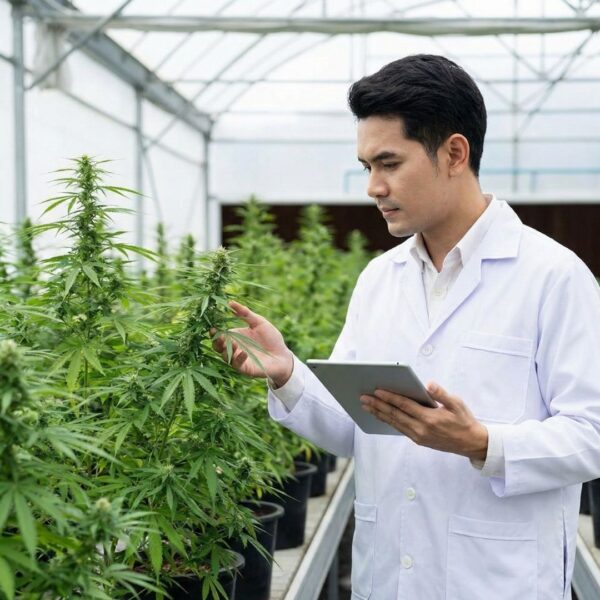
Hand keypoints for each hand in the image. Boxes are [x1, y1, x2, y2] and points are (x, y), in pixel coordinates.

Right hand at [211, 301, 293, 385]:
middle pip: (218, 347)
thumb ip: (245, 313)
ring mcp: (238, 359)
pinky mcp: (245, 369)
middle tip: (219, 336)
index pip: (220, 335)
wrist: (283, 355)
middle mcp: (234, 348)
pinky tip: (243, 352)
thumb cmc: (271, 338)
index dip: (214, 332)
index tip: (212, 327)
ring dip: (227, 349)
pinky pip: (237, 365)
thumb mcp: (259, 322)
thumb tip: (230, 302)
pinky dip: (239, 358)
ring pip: (225, 356)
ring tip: (233, 342)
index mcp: (235, 337)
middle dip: (216, 342)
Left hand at [360, 382, 487, 460]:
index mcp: (430, 418)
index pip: (404, 406)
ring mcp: (418, 436)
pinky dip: (388, 421)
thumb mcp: (457, 404)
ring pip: (394, 423)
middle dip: (378, 406)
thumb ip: (442, 394)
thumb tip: (429, 384)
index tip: (376, 391)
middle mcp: (421, 429)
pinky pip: (399, 429)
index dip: (389, 398)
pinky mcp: (418, 440)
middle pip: (394, 415)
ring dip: (379, 414)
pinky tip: (380, 415)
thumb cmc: (464, 420)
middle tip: (363, 398)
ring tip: (366, 406)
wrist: (471, 443)